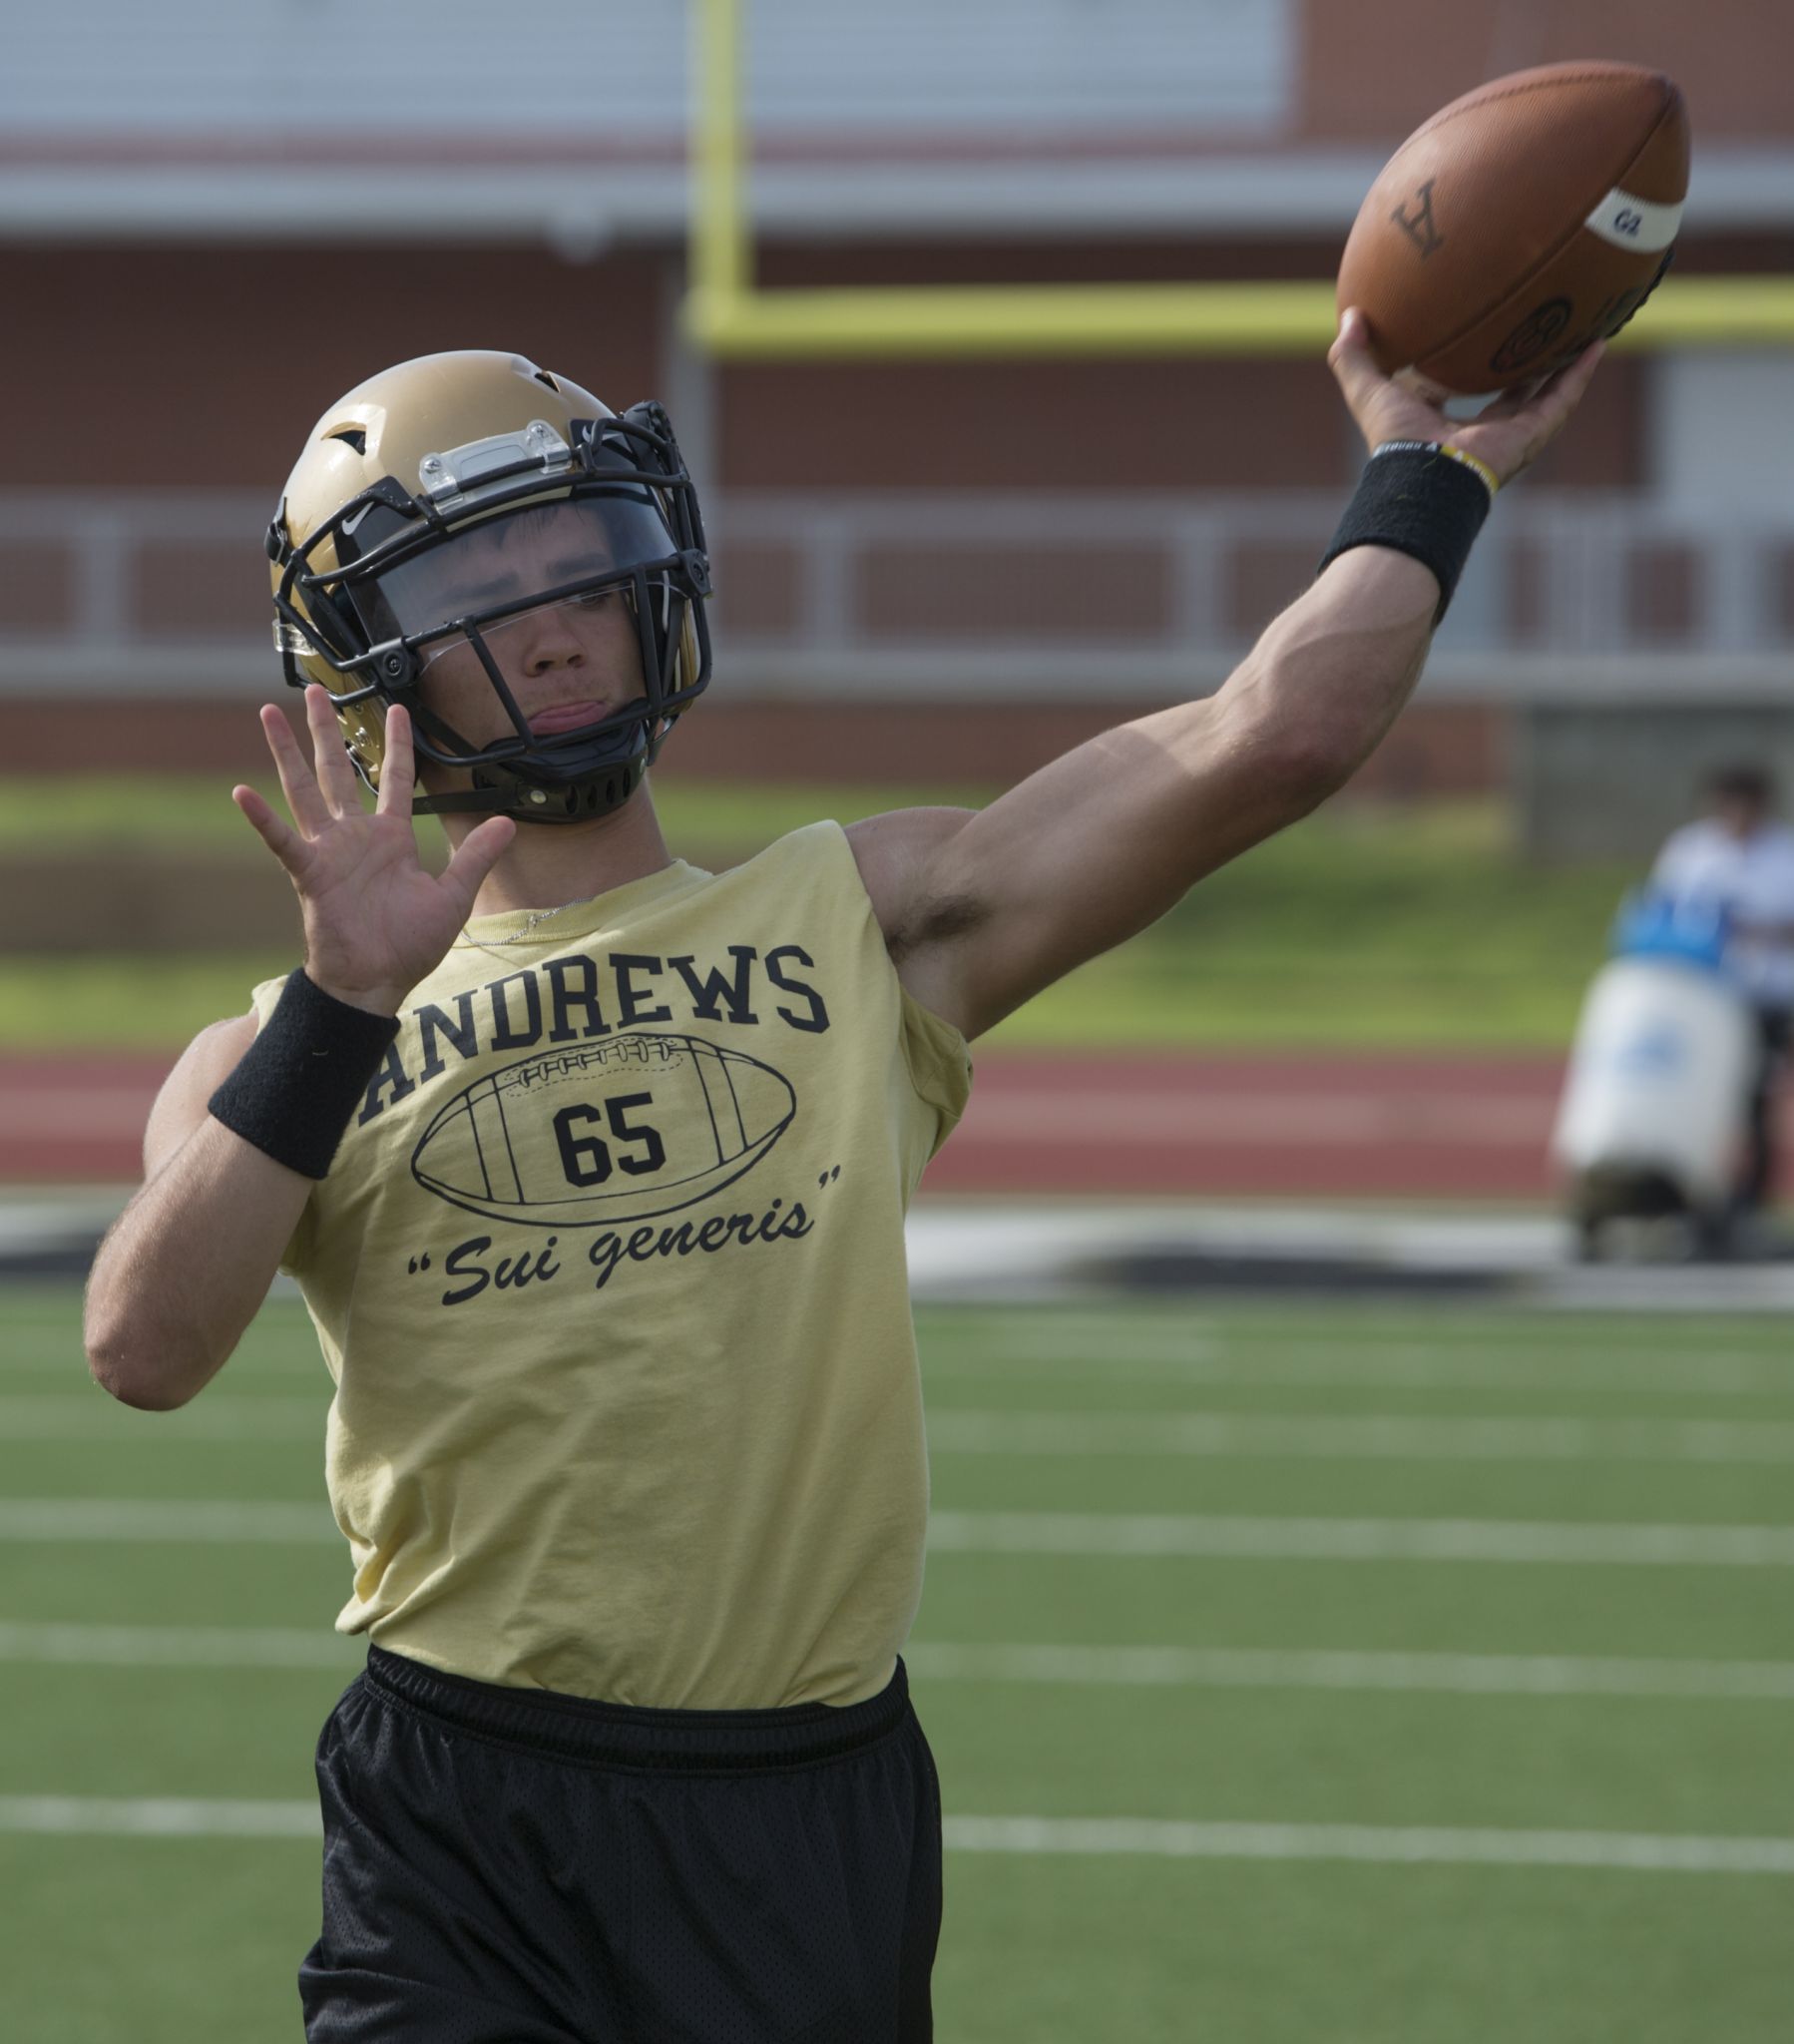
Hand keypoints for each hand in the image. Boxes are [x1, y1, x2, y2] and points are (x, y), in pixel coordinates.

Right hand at [234, 686, 515, 1015]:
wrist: (378, 981)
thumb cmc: (409, 944)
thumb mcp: (454, 895)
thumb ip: (476, 856)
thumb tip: (508, 823)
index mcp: (391, 838)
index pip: (394, 779)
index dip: (396, 745)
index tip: (399, 709)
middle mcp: (355, 836)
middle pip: (338, 770)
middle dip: (327, 731)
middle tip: (315, 691)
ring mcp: (329, 851)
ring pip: (305, 789)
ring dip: (286, 752)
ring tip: (269, 714)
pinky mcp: (309, 872)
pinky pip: (282, 840)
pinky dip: (262, 817)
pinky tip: (241, 791)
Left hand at [1328, 307, 1605, 487]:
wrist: (1423, 475)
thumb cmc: (1394, 441)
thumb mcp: (1369, 390)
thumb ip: (1353, 357)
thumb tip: (1351, 316)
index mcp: (1446, 422)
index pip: (1463, 388)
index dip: (1472, 363)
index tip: (1482, 333)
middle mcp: (1481, 430)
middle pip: (1512, 392)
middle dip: (1527, 363)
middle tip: (1542, 326)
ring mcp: (1510, 434)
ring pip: (1545, 394)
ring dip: (1564, 364)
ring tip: (1582, 329)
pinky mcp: (1531, 435)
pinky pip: (1562, 399)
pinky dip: (1579, 373)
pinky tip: (1596, 343)